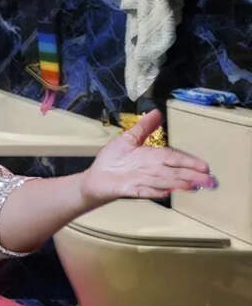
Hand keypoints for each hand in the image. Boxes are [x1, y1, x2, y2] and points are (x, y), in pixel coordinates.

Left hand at [80, 109, 214, 206]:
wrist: (96, 177)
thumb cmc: (113, 159)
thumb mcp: (128, 139)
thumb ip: (144, 127)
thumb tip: (157, 112)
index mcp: (151, 157)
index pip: (174, 158)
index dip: (188, 162)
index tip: (205, 166)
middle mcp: (150, 170)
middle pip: (173, 172)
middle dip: (191, 176)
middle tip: (210, 181)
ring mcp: (141, 181)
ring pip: (163, 182)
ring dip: (177, 184)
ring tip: (193, 185)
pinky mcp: (130, 190)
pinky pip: (144, 191)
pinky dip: (154, 191)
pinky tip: (165, 192)